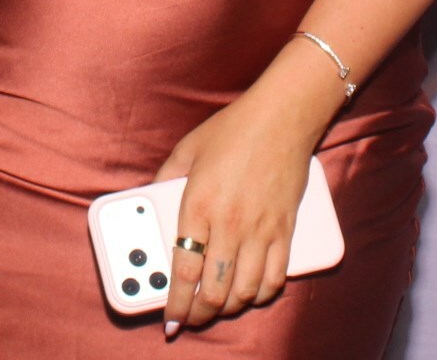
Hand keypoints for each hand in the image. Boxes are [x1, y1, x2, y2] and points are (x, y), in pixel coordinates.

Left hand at [155, 48, 344, 334]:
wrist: (281, 117)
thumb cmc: (233, 130)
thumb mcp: (186, 149)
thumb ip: (165, 178)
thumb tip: (150, 198)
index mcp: (199, 205)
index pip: (184, 271)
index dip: (176, 304)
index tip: (170, 320)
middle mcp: (230, 224)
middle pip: (216, 290)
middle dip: (200, 314)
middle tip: (191, 318)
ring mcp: (262, 230)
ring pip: (246, 292)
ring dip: (229, 308)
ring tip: (217, 306)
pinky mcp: (286, 230)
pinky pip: (276, 278)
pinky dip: (262, 294)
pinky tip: (251, 293)